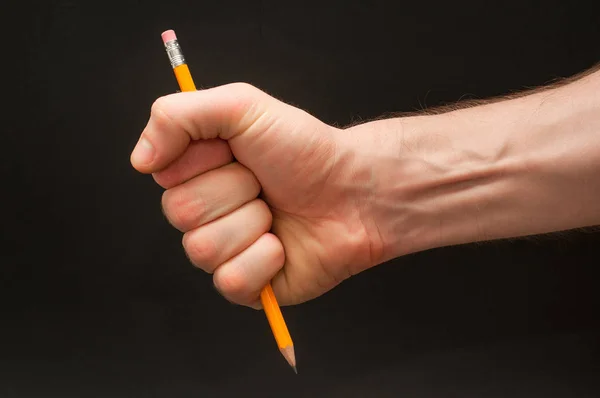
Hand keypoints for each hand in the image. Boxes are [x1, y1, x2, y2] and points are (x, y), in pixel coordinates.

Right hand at [130, 83, 386, 306]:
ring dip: (251, 223)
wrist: (355, 191)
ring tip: (276, 212)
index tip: (237, 151)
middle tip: (263, 182)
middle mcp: (205, 213)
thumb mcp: (242, 107)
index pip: (164, 175)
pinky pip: (231, 282)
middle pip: (180, 213)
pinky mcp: (247, 285)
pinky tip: (283, 245)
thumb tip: (139, 160)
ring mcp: (224, 250)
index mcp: (197, 172)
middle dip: (234, 190)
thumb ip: (178, 116)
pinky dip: (264, 260)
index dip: (204, 161)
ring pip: (202, 249)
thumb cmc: (305, 149)